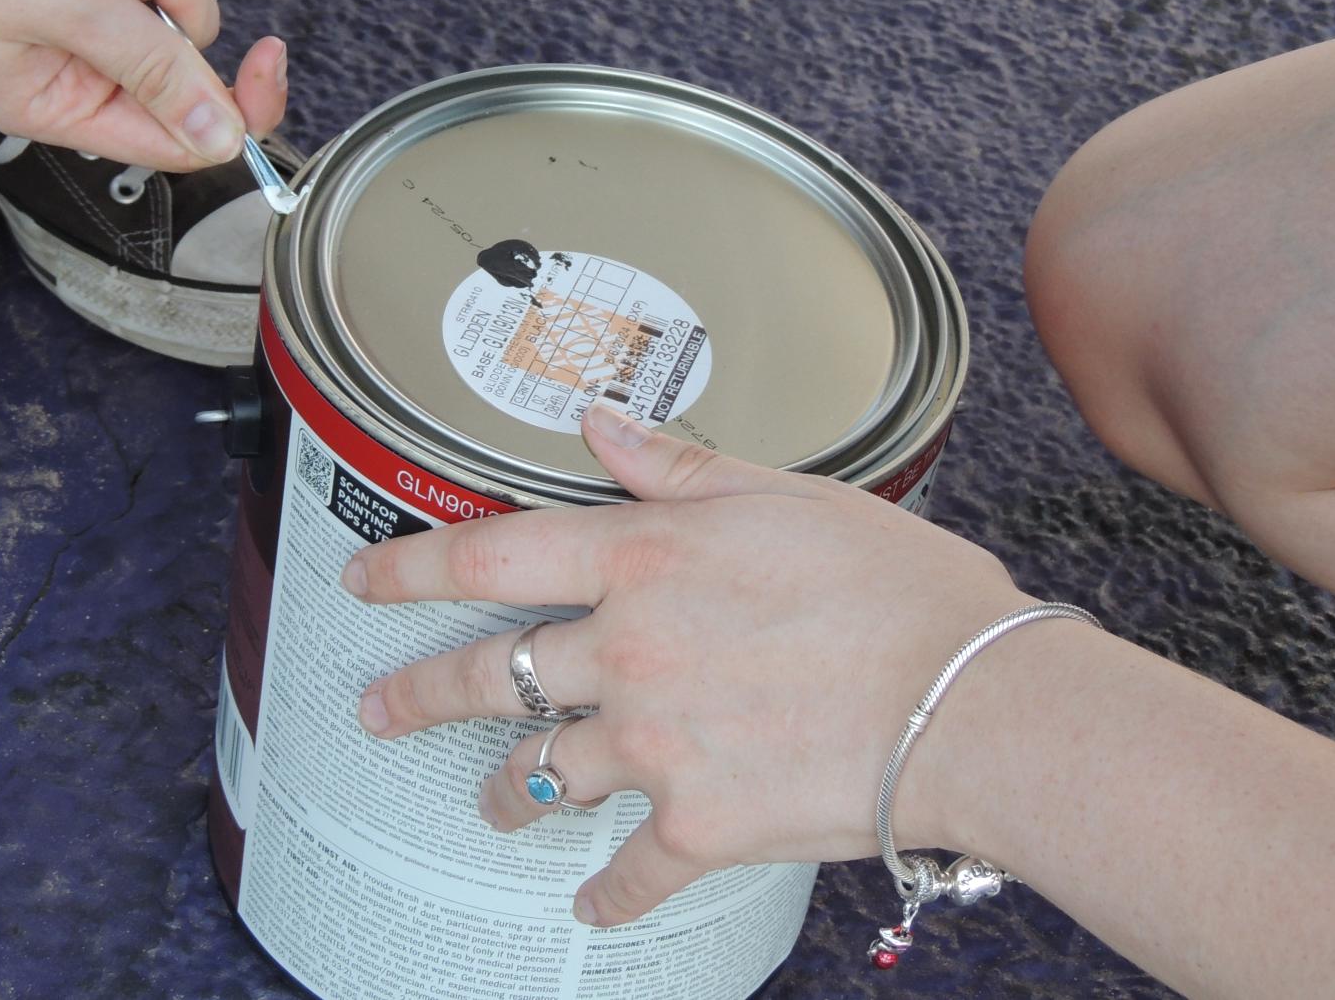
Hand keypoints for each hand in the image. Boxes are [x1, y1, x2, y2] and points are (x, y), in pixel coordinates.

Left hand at [343, 402, 1030, 926]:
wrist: (970, 700)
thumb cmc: (896, 586)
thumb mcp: (785, 495)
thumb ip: (677, 466)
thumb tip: (599, 426)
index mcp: (639, 560)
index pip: (487, 554)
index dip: (408, 566)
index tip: (365, 579)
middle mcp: (625, 654)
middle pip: (488, 675)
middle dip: (417, 695)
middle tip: (377, 711)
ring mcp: (653, 745)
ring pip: (539, 774)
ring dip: (505, 792)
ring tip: (490, 804)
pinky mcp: (698, 824)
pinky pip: (629, 870)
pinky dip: (607, 894)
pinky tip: (592, 909)